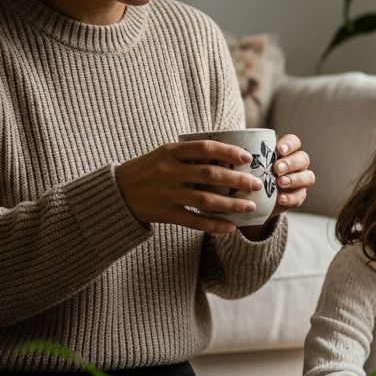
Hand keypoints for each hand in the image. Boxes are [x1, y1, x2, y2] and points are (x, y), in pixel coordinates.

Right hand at [115, 140, 263, 232]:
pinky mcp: (166, 213)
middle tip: (257, 185)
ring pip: (206, 200)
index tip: (247, 158)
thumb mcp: (165, 154)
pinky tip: (231, 227)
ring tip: (251, 207)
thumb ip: (191, 154)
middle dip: (237, 180)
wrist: (117, 191)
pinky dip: (214, 225)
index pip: (204, 148)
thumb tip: (229, 154)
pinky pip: (195, 221)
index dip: (228, 152)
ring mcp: (167, 193)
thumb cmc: (150, 169)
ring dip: (232, 205)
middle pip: (210, 174)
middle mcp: (169, 171)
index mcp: (171, 152)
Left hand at [239, 134, 314, 240]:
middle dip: (291, 163)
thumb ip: (239, 154)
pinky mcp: (297, 197)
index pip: (294, 142)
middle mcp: (295, 164)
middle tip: (277, 169)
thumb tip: (220, 145)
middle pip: (303, 158)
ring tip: (280, 183)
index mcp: (284, 151)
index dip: (289, 144)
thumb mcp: (241, 162)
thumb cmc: (245, 174)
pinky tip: (281, 199)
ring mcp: (299, 180)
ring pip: (308, 176)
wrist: (249, 200)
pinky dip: (292, 197)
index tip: (278, 150)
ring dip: (295, 179)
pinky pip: (301, 196)